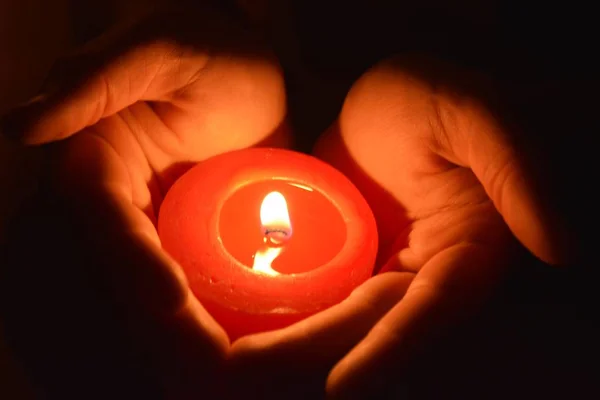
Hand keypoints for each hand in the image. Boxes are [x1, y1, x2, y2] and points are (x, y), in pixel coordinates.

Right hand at [1, 2, 287, 395]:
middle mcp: (114, 205)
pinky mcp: (183, 241)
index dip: (134, 267)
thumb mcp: (161, 47)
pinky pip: (183, 292)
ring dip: (173, 342)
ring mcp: (149, 229)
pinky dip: (198, 327)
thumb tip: (25, 125)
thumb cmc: (209, 49)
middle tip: (209, 365)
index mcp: (95, 161)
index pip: (106, 225)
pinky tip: (225, 355)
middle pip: (120, 278)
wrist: (248, 71)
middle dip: (156, 326)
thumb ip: (98, 78)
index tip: (174, 304)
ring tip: (218, 374)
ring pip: (145, 298)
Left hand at [228, 55, 572, 398]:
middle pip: (366, 327)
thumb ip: (515, 172)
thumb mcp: (475, 117)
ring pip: (333, 319)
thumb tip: (559, 249)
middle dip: (309, 354)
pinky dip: (279, 313)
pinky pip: (312, 294)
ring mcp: (380, 270)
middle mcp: (423, 275)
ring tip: (233, 359)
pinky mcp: (345, 259)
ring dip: (286, 344)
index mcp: (465, 253)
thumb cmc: (442, 97)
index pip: (426, 313)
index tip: (342, 387)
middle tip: (245, 369)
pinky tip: (239, 322)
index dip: (388, 351)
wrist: (393, 96)